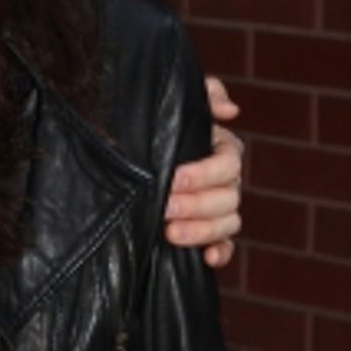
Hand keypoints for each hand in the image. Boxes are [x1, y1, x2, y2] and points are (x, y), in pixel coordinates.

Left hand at [164, 76, 242, 267]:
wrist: (120, 151)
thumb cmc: (146, 121)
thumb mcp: (168, 101)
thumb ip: (202, 92)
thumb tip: (230, 109)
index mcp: (219, 147)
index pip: (228, 162)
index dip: (205, 173)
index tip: (173, 179)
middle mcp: (224, 179)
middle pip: (229, 196)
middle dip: (197, 204)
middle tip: (164, 208)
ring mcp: (217, 207)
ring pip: (229, 222)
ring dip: (203, 230)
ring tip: (170, 233)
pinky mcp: (207, 232)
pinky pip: (225, 245)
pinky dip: (220, 252)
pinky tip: (206, 258)